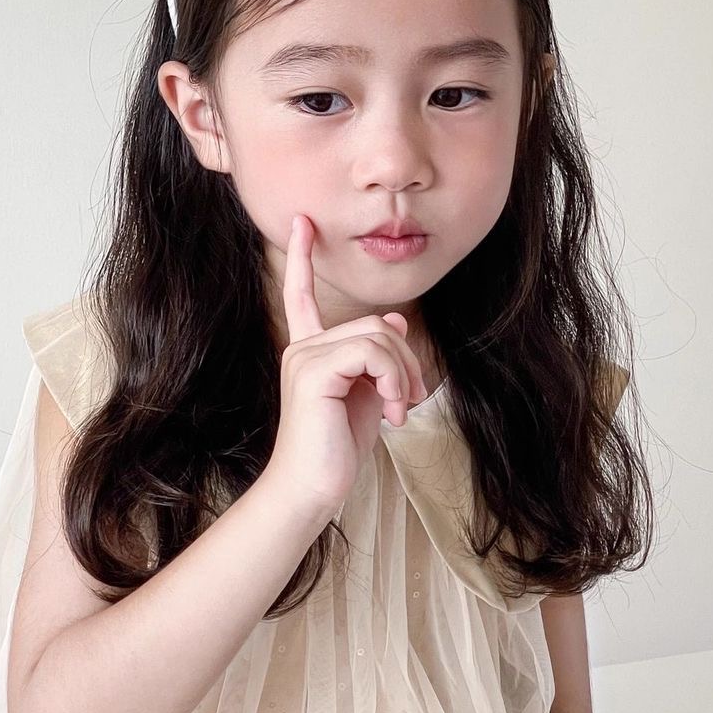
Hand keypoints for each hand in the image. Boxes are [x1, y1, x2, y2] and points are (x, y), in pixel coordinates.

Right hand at [261, 213, 428, 524]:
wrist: (312, 490)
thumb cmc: (338, 448)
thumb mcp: (368, 395)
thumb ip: (378, 357)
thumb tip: (394, 319)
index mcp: (310, 350)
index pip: (302, 293)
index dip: (302, 257)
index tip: (302, 222)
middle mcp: (302, 347)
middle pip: (373, 323)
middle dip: (405, 359)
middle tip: (409, 400)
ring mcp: (305, 356)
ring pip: (377, 335)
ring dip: (403, 374)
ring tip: (399, 410)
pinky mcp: (314, 371)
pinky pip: (372, 352)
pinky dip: (393, 380)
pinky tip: (390, 413)